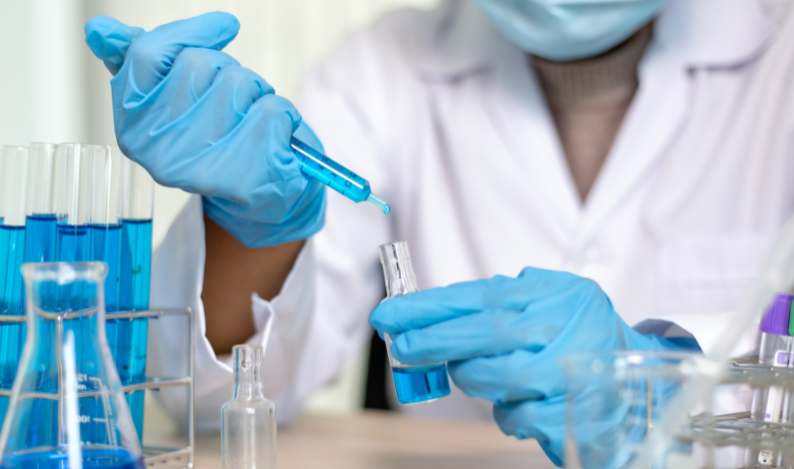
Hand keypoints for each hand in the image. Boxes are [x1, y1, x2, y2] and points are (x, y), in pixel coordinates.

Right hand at [84, 13, 324, 246]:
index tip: (225, 27)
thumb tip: (99, 29)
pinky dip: (284, 116)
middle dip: (229, 70)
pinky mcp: (247, 179)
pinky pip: (272, 111)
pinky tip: (275, 140)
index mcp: (133, 129)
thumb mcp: (175, 99)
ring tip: (253, 122)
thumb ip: (139, 63)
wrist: (262, 195)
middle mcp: (160, 155)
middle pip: (200, 63)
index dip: (188, 32)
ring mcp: (203, 171)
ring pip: (239, 83)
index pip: (146, 54)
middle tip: (236, 102)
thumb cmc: (220, 137)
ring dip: (258, 92)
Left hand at [370, 267, 695, 465]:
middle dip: (434, 340)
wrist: (647, 380)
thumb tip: (434, 312)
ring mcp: (574, 372)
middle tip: (400, 345)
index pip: (481, 296)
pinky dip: (505, 410)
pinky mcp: (574, 415)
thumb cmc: (582, 337)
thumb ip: (503, 302)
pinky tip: (515, 400)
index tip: (389, 314)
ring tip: (471, 372)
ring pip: (497, 377)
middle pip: (485, 332)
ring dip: (472, 378)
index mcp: (555, 294)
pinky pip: (517, 415)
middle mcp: (567, 328)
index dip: (430, 307)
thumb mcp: (552, 302)